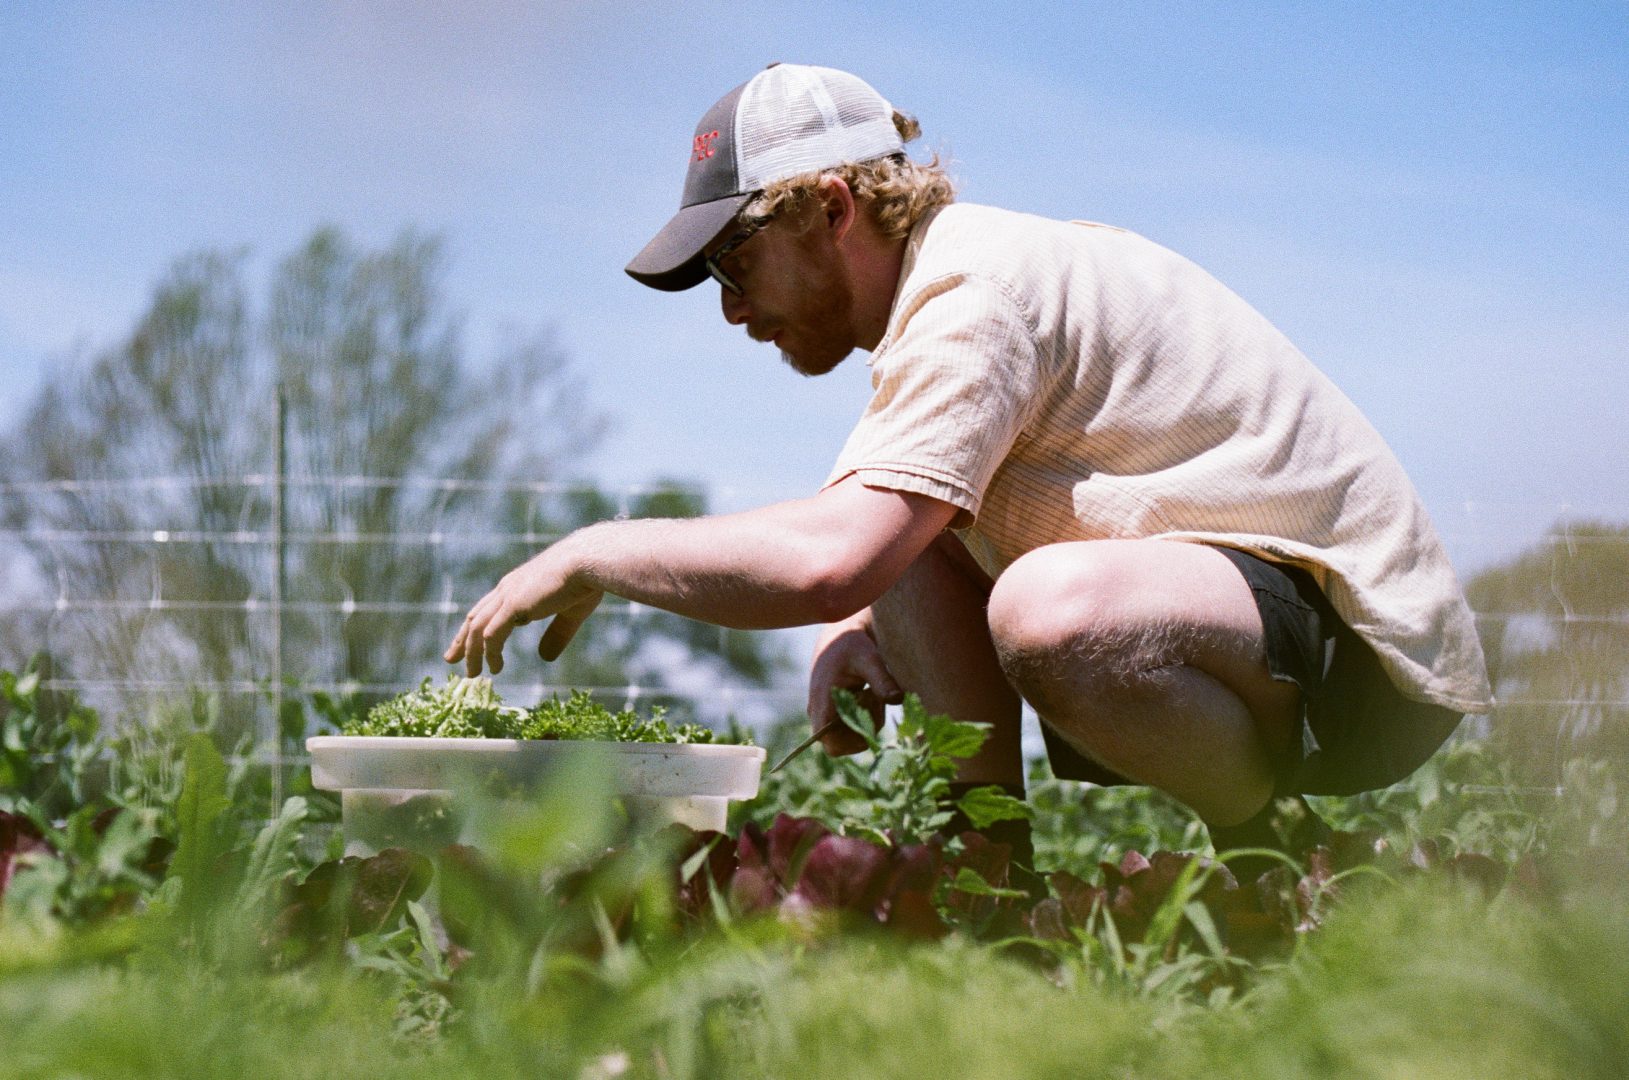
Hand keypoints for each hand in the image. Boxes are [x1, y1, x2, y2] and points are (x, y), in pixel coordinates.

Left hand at [443, 545, 603, 675]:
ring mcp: (508, 596)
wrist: (589, 561)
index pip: (488, 608)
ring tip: (473, 674)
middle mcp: (508, 588)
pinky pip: (491, 635)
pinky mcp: (513, 606)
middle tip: (451, 659)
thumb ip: (557, 634)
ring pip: (477, 629)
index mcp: (519, 585)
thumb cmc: (585, 581)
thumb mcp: (570, 613)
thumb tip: (545, 657)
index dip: (476, 627)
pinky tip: (495, 668)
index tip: (470, 644)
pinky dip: (490, 653)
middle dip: (462, 640)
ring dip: (471, 653)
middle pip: (475, 617)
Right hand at [807, 608, 903, 755]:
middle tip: (875, 701)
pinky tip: (869, 693)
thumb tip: (898, 700)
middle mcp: (819, 710)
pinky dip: (865, 714)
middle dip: (862, 728)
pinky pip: (851, 724)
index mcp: (822, 700)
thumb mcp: (869, 657)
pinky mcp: (834, 709)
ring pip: (848, 734)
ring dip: (866, 719)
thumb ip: (882, 679)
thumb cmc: (852, 643)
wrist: (841, 633)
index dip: (850, 742)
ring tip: (873, 692)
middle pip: (840, 742)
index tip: (870, 723)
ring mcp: (825, 711)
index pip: (828, 740)